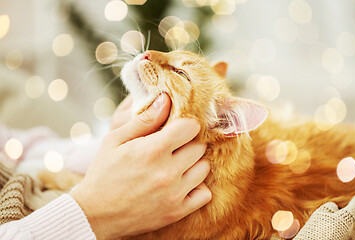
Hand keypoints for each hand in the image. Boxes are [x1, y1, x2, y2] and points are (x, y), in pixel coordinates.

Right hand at [71, 93, 211, 239]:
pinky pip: (204, 194)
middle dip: (188, 143)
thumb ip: (144, 119)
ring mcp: (175, 193)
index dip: (184, 124)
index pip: (191, 127)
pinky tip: (182, 183)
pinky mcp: (177, 211)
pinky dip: (197, 187)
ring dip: (193, 163)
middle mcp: (168, 171)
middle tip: (174, 147)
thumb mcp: (115, 140)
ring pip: (204, 168)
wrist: (96, 214)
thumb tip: (166, 99)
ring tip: (176, 165)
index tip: (176, 129)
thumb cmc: (104, 172)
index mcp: (153, 150)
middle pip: (199, 146)